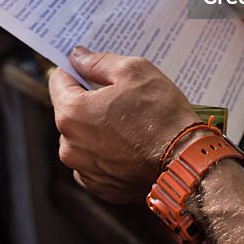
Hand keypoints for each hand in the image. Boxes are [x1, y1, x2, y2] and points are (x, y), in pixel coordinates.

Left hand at [49, 46, 198, 202]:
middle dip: (90, 100)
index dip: (75, 70)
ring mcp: (84, 170)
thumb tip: (78, 57)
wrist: (184, 159)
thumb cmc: (160, 112)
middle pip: (70, 111)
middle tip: (121, 94)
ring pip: (83, 137)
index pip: (58, 81)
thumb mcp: (133, 71)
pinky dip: (108, 151)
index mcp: (71, 114)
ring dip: (98, 127)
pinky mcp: (100, 187)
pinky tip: (131, 143)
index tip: (91, 68)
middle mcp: (69, 146)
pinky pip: (96, 161)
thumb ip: (98, 62)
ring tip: (130, 121)